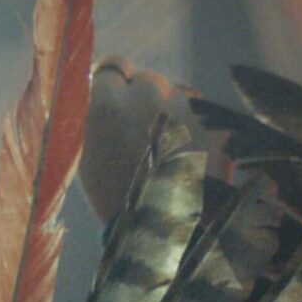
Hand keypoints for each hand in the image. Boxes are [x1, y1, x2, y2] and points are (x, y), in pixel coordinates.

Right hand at [81, 59, 201, 223]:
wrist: (165, 233)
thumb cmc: (117, 201)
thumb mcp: (88, 156)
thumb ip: (96, 116)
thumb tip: (103, 91)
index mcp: (106, 102)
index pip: (113, 68)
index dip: (118, 84)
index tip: (122, 96)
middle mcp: (145, 93)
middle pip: (147, 81)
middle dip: (147, 102)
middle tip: (146, 139)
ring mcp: (182, 104)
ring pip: (179, 96)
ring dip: (175, 115)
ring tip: (173, 156)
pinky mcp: (213, 120)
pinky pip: (204, 116)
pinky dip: (200, 133)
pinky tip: (193, 161)